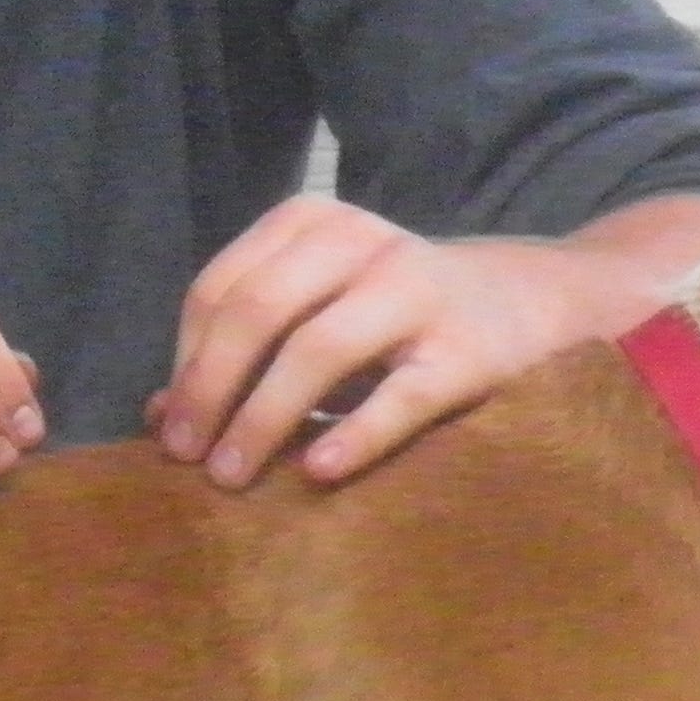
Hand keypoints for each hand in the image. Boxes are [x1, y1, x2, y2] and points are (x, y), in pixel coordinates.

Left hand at [153, 192, 699, 489]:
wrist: (540, 302)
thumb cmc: (402, 314)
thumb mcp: (324, 305)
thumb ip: (248, 348)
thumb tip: (159, 416)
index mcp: (315, 223)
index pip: (221, 288)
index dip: (186, 359)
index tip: (171, 422)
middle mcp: (363, 244)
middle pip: (258, 313)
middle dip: (210, 389)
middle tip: (185, 458)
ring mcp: (418, 293)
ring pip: (318, 351)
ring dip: (261, 417)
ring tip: (230, 477)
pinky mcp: (468, 351)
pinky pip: (399, 396)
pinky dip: (353, 435)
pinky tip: (317, 472)